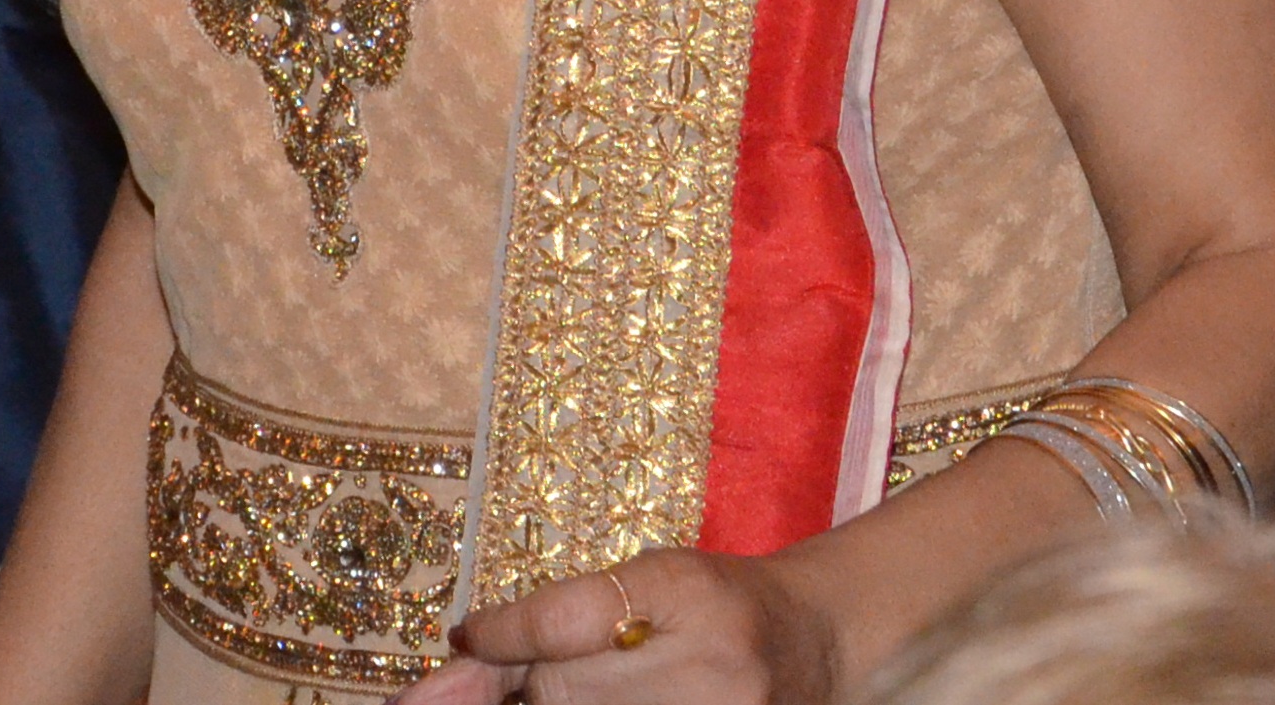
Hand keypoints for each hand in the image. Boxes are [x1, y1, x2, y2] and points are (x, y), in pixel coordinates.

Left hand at [403, 549, 838, 704]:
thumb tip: (455, 654)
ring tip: (582, 693)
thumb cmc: (719, 601)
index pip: (564, 619)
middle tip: (535, 678)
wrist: (819, 642)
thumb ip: (561, 615)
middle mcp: (709, 666)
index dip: (502, 635)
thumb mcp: (650, 580)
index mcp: (686, 589)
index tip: (466, 637)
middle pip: (563, 695)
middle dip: (531, 692)